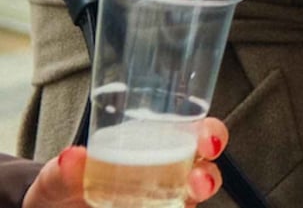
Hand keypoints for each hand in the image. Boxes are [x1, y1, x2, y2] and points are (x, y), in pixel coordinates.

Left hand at [23, 118, 227, 207]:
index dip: (211, 134)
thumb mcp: (59, 176)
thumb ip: (64, 170)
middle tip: (196, 182)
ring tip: (184, 202)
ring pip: (192, 200)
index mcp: (155, 144)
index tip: (207, 140)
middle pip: (205, 171)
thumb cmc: (66, 185)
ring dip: (196, 197)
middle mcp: (168, 174)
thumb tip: (72, 157)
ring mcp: (162, 202)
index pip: (197, 133)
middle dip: (209, 176)